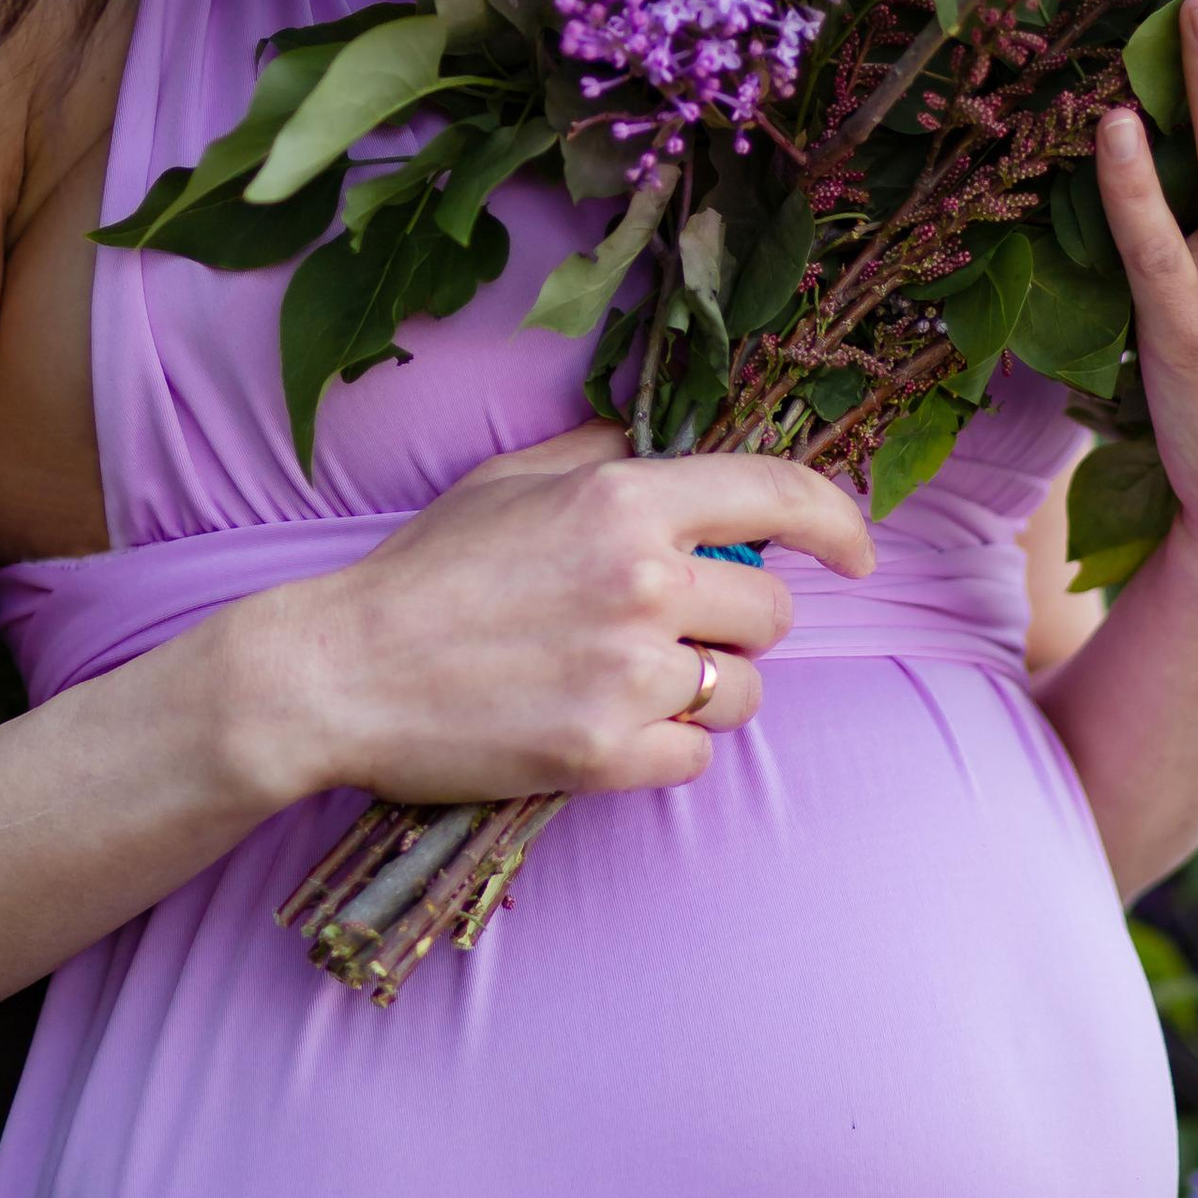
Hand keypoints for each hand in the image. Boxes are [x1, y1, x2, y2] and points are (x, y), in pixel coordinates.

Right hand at [237, 423, 875, 808]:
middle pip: (771, 613)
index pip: (778, 496)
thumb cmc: (421, 571)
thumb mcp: (506, 481)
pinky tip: (605, 727)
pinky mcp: (606, 755)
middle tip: (668, 629)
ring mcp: (628, 675)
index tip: (857, 552)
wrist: (339, 674)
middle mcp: (642, 582)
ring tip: (628, 682)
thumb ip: (597, 454)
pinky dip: (664, 747)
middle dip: (737, 623)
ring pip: (743, 691)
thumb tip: (656, 440)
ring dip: (706, 690)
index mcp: (624, 500)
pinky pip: (695, 756)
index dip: (838, 522)